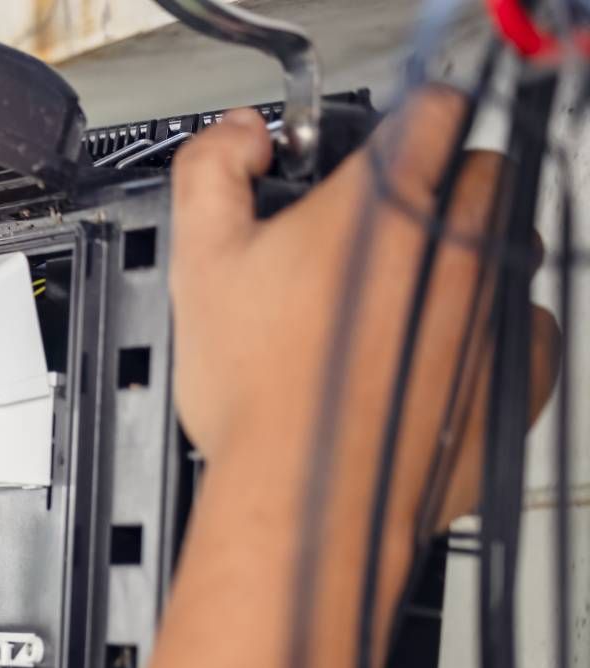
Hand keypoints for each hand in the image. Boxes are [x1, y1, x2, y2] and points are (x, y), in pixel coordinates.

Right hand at [170, 89, 556, 530]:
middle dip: (437, 196)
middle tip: (379, 243)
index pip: (432, 109)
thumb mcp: (198, 264)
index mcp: (384, 200)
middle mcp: (457, 242)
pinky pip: (529, 327)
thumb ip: (211, 171)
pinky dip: (493, 337)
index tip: (383, 152)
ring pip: (509, 251)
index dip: (403, 124)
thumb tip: (239, 137)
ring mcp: (497, 304)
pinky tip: (436, 362)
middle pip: (481, 176)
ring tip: (401, 313)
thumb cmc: (260, 394)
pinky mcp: (521, 368)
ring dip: (469, 264)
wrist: (306, 497)